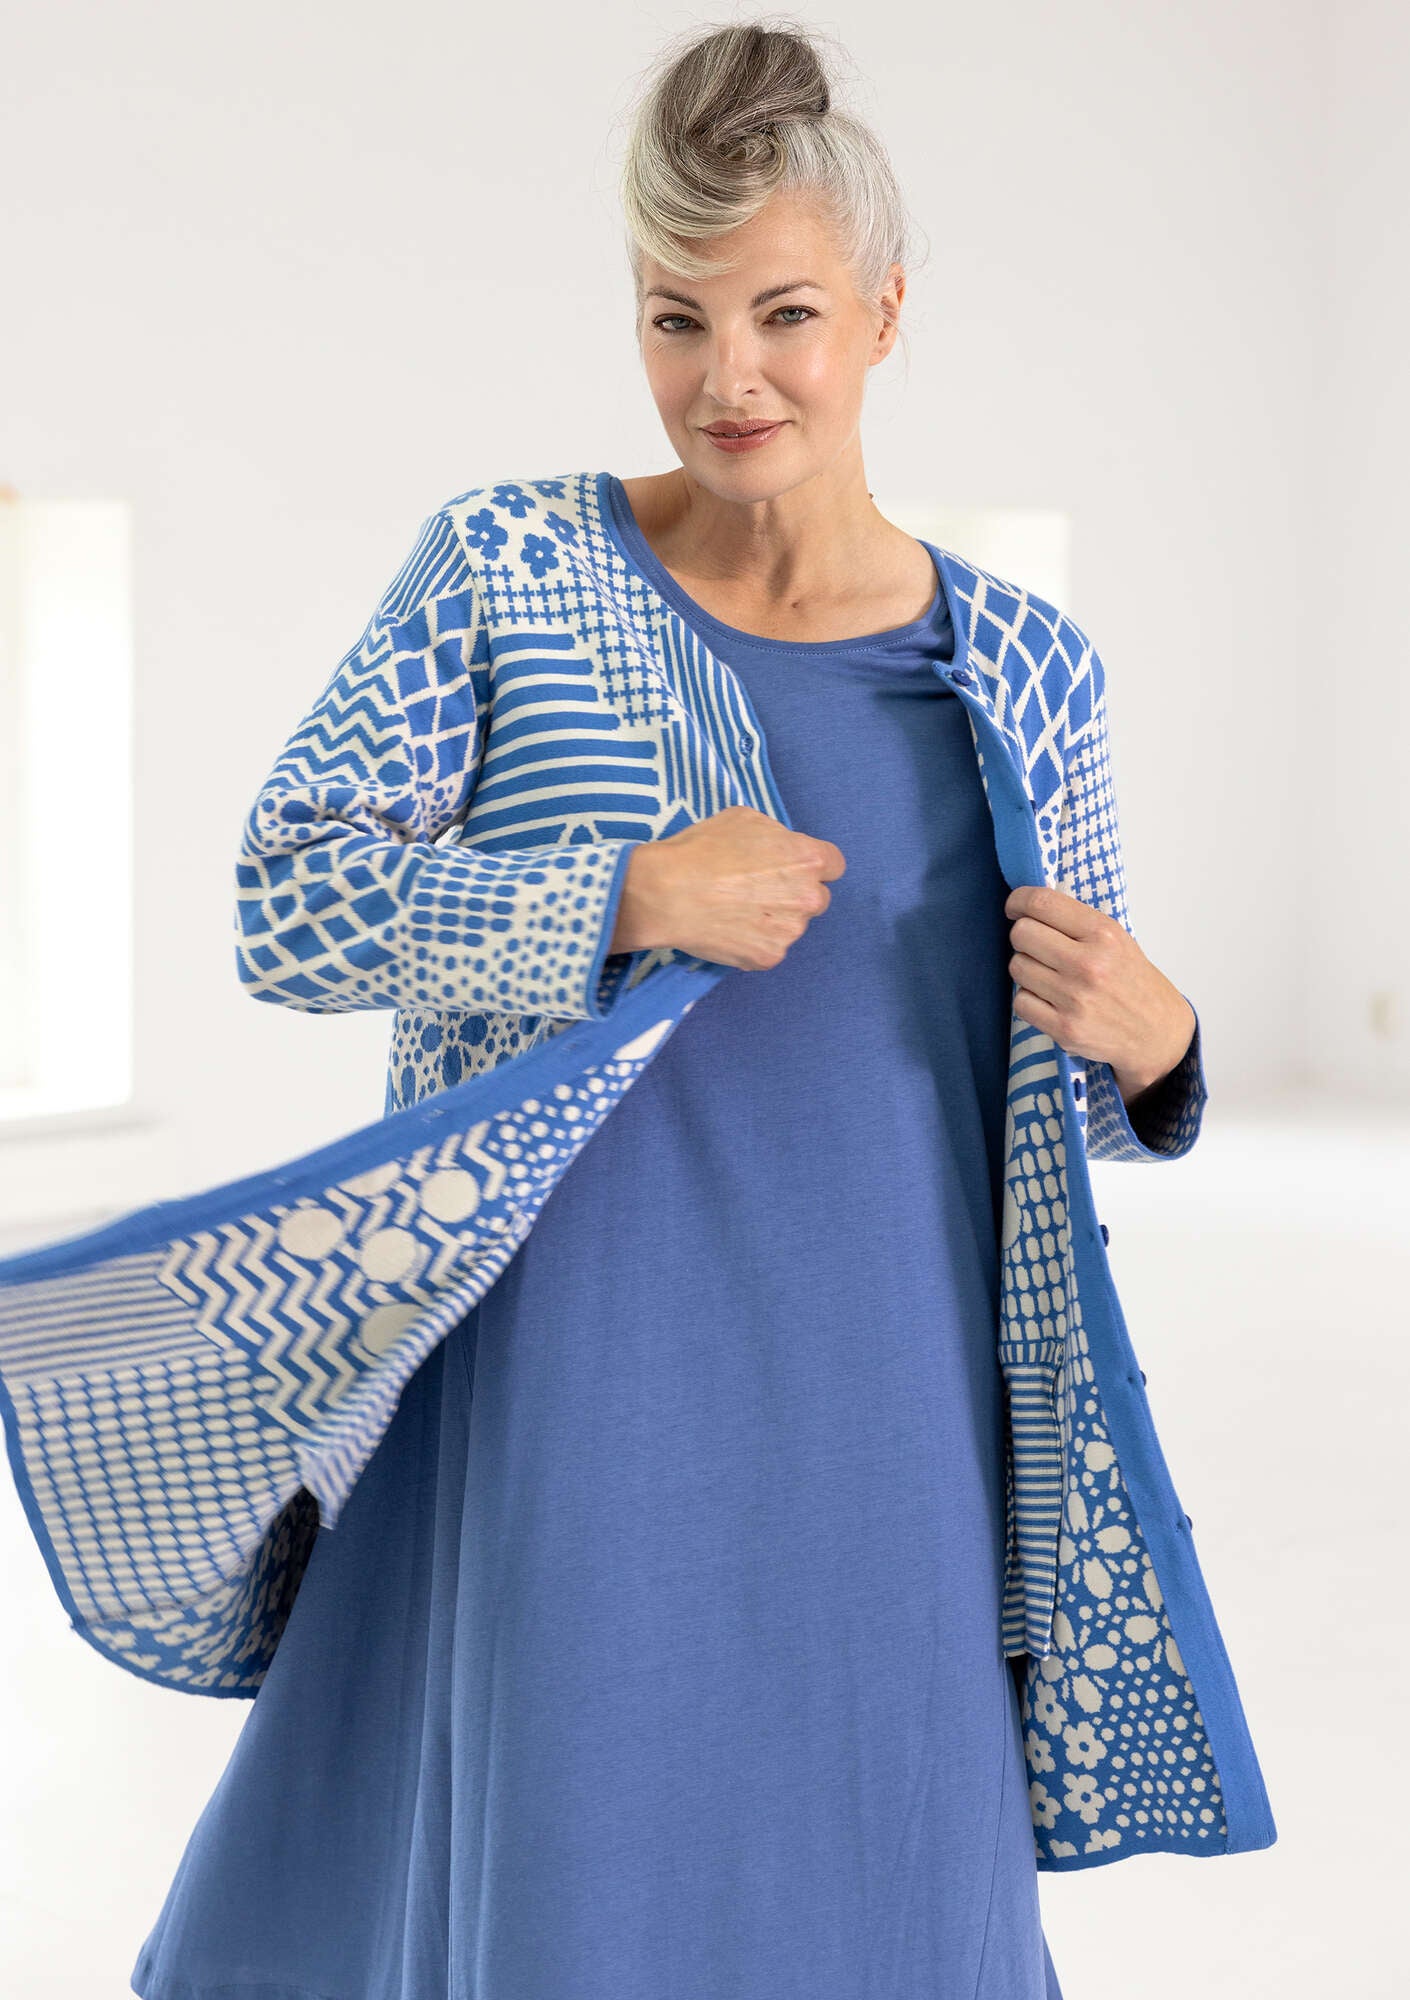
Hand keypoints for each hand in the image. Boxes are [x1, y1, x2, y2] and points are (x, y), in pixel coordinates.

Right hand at [609, 806, 846, 970]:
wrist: (668, 893)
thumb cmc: (703, 849)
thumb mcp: (744, 819)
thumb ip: (775, 835)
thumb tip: (779, 849)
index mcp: (808, 859)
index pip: (834, 865)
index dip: (813, 866)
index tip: (793, 868)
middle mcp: (808, 897)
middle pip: (817, 899)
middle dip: (796, 895)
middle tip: (759, 891)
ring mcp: (790, 932)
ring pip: (792, 926)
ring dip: (774, 920)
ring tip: (736, 911)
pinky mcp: (769, 958)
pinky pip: (769, 949)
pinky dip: (754, 942)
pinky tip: (728, 929)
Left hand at [1003, 884, 1195, 1102]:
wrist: (1156, 1032)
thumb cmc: (1132, 981)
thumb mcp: (1116, 939)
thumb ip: (1076, 922)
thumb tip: (1027, 905)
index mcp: (1103, 934)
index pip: (1041, 903)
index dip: (1018, 901)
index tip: (1014, 908)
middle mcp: (1088, 964)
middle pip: (1022, 934)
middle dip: (1023, 937)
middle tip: (1037, 946)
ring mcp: (1075, 998)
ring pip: (1017, 967)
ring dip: (1027, 969)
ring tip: (1050, 975)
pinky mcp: (1065, 1028)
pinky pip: (1021, 1002)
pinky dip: (1030, 1000)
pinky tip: (1049, 999)